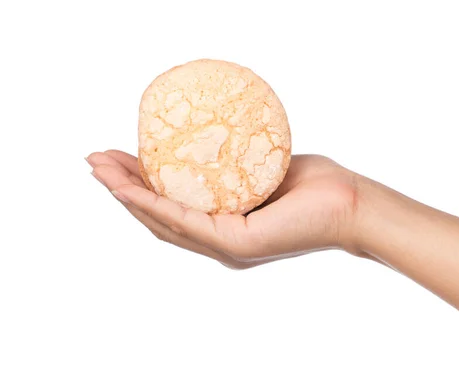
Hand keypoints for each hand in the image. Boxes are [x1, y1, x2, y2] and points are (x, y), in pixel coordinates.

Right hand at [86, 150, 360, 268]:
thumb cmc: (314, 184)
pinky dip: (154, 204)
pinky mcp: (238, 243)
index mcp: (225, 228)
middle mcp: (221, 242)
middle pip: (160, 218)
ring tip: (101, 172)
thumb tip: (213, 137)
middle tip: (94, 162)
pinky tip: (130, 189)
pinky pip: (187, 220)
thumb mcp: (262, 168)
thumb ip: (234, 164)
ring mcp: (227, 247)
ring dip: (128, 197)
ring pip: (165, 222)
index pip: (173, 209)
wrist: (350, 203)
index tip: (117, 160)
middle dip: (123, 190)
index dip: (140, 188)